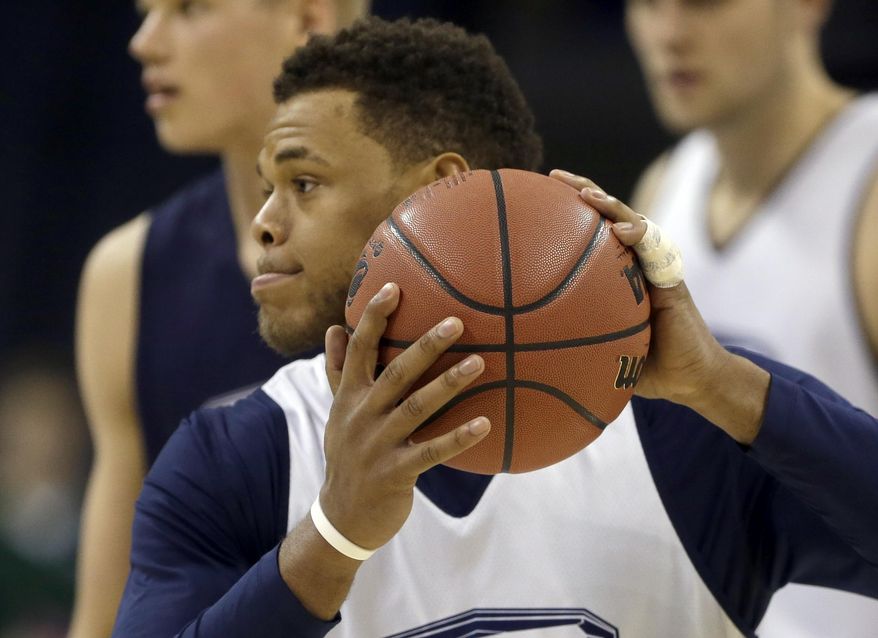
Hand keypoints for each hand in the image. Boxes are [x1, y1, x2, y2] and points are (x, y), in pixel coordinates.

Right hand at [320, 282, 490, 550]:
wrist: (342, 516)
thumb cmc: (349, 455)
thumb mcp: (338, 412)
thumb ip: (338, 370)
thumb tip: (334, 328)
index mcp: (349, 397)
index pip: (360, 349)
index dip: (375, 318)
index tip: (394, 287)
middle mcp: (362, 415)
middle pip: (395, 372)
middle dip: (425, 345)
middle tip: (457, 321)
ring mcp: (379, 444)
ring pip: (417, 407)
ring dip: (449, 383)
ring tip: (480, 362)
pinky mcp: (397, 472)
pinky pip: (432, 451)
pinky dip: (458, 436)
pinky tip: (485, 423)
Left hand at [548, 170, 728, 404]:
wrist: (690, 379)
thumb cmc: (643, 366)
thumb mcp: (597, 351)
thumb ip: (571, 341)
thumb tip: (522, 353)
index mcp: (615, 273)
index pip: (590, 232)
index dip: (567, 213)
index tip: (538, 197)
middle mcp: (635, 263)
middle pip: (608, 215)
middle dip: (583, 190)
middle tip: (554, 178)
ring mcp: (655, 266)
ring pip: (632, 222)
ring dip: (610, 204)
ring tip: (587, 194)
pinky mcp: (672, 277)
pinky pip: (656, 248)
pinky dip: (639, 233)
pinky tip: (619, 229)